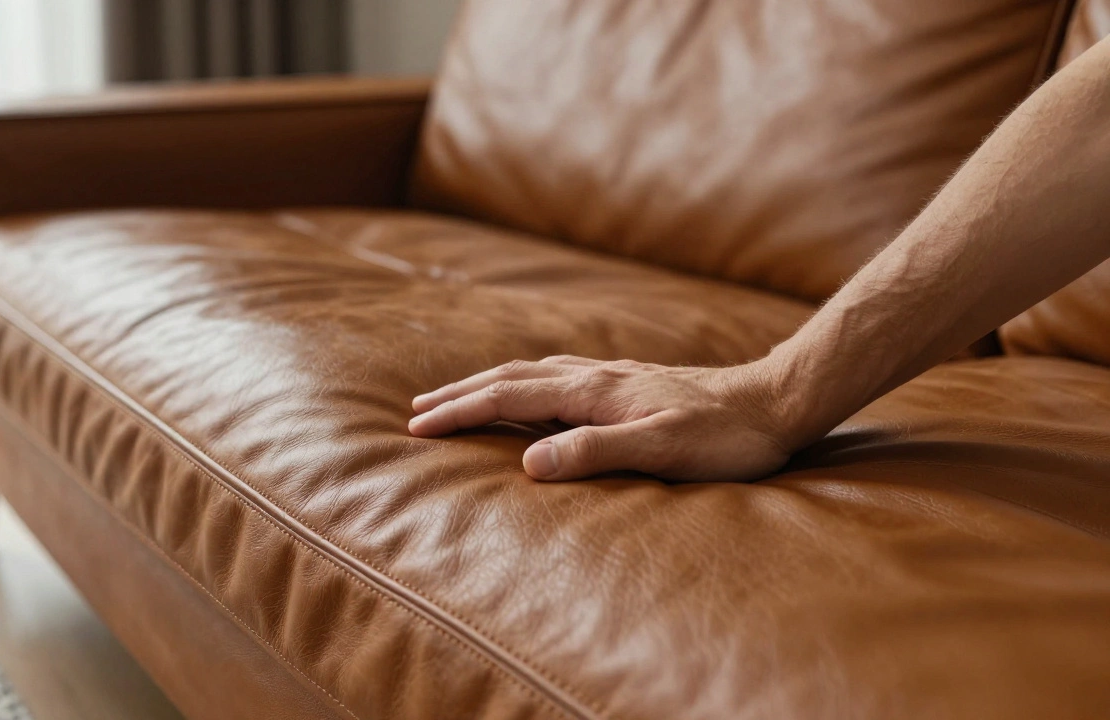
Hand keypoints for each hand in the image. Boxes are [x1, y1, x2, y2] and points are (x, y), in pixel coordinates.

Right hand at [408, 356, 794, 481]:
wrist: (775, 403)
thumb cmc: (724, 437)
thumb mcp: (662, 450)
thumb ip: (595, 453)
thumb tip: (528, 463)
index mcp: (594, 393)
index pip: (508, 398)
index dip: (459, 412)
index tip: (416, 428)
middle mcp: (596, 376)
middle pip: (510, 377)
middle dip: (459, 393)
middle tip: (416, 410)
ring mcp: (612, 375)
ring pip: (532, 371)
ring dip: (487, 384)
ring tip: (457, 396)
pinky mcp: (629, 382)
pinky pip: (557, 374)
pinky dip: (524, 381)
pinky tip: (532, 389)